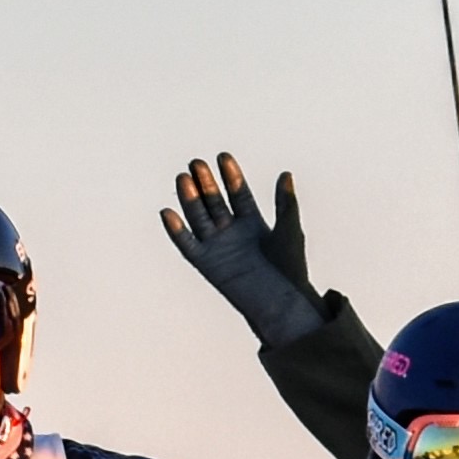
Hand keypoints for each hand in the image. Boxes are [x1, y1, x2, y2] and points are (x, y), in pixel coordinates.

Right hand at [161, 155, 318, 346]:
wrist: (280, 302)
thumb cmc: (290, 269)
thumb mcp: (289, 230)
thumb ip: (285, 204)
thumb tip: (286, 174)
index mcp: (253, 223)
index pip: (238, 193)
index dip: (231, 176)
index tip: (223, 156)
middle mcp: (232, 232)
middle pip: (215, 201)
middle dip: (206, 182)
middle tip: (196, 163)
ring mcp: (217, 246)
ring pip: (199, 217)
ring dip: (190, 198)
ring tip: (183, 178)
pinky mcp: (205, 263)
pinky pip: (187, 244)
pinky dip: (176, 230)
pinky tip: (168, 212)